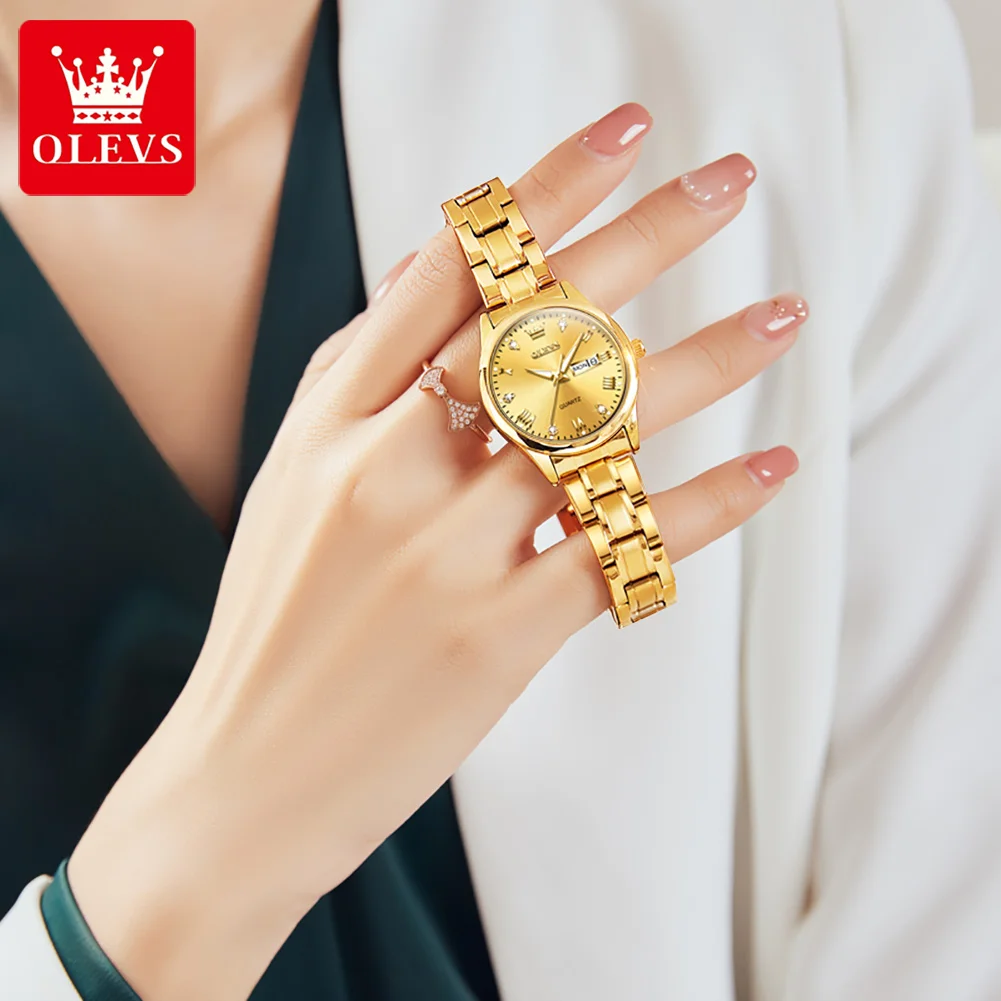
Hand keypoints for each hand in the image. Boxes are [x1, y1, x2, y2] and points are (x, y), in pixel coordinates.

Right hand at [68, 107, 803, 1000]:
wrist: (245, 774)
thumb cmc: (277, 624)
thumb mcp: (296, 482)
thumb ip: (366, 386)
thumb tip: (449, 285)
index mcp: (332, 418)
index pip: (450, 270)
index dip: (542, 191)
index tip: (622, 133)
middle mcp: (387, 465)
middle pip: (535, 323)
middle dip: (646, 237)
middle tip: (730, 182)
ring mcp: (445, 552)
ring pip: (599, 427)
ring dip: (711, 362)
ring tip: (782, 316)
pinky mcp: (498, 638)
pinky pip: (627, 548)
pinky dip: (712, 505)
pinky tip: (774, 467)